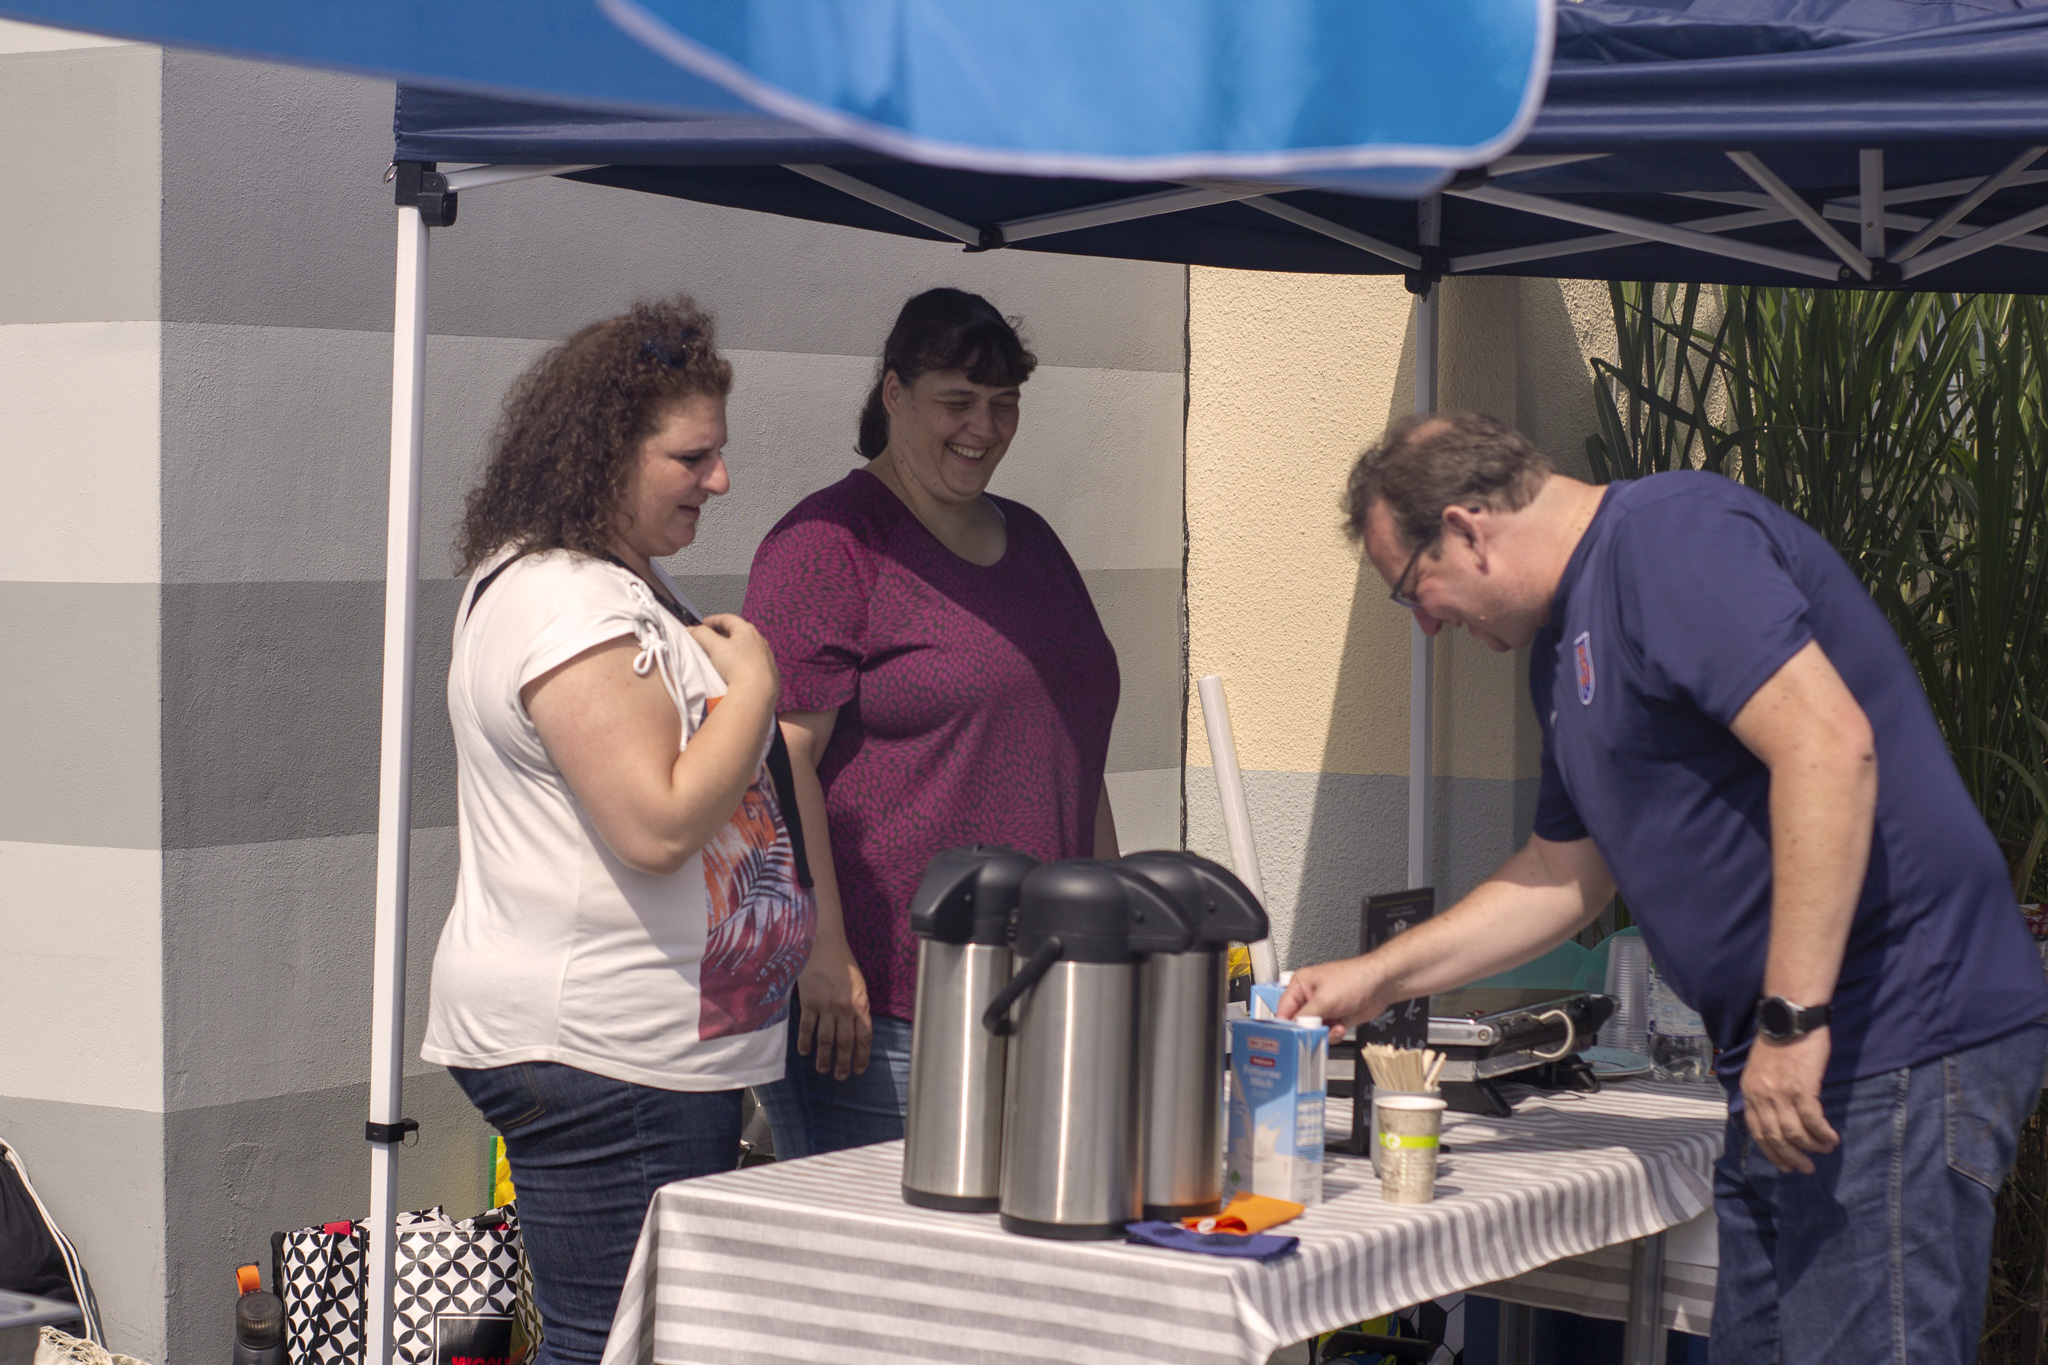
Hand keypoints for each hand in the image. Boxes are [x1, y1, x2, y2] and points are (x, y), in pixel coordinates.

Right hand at [688, 614, 778, 692]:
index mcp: (747, 630)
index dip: (712, 620)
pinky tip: (735, 671)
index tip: (702, 624)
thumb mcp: (714, 646)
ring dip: (733, 649)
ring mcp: (766, 657)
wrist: (757, 692)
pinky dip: (742, 663)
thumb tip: (693, 630)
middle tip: (709, 640)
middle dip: (722, 634)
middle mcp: (759, 641)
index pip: (727, 618)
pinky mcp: (769, 672)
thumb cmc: (737, 666)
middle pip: (738, 633)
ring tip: (721, 656)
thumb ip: (702, 634)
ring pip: (747, 648)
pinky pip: (753, 663)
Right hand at [796, 933, 871, 1079]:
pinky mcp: (808, 1002)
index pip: (864, 1037)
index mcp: (860, 1004)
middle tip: (840, 1076)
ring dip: (824, 1058)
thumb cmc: (843, 963)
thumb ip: (859, 1007)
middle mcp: (844, 1008)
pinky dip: (805, 1042)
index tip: (859, 1069)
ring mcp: (825, 1006)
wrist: (823, 944)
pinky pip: (807, 1028)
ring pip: (825, 1040)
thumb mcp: (859, 985)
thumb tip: (858, 1030)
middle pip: (844, 1043)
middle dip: (843, 1063)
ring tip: (823, 1070)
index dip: (862, 1056)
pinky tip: (804, 1052)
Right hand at [1277, 955, 1398, 1042]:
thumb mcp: (1325, 998)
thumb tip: (1295, 1029)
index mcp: (1301, 984)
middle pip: (1299, 1022)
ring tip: (1333, 1027)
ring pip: (1314, 1030)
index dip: (1286, 1025)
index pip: (1283, 1009)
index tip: (1288, 1038)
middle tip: (1314, 1034)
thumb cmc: (1356, 978)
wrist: (1382, 984)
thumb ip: (1306, 1015)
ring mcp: (1324, 1008)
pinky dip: (1333, 1034)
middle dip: (1309, 1030)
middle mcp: (1310, 996)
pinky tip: (1340, 1027)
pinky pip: (1327, 1033)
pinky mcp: (1336, 1017)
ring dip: (1323, 1033)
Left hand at [1740, 1028, 1839, 1173]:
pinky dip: (1822, 1134)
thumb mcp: (1760, 1069)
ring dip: (1811, 1147)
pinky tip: (1831, 1139)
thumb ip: (1763, 1091)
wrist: (1790, 1018)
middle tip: (1806, 1168)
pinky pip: (1813, 1120)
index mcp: (1749, 1091)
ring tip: (1824, 1151)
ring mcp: (1781, 1093)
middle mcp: (1761, 1095)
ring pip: (1795, 1133)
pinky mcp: (1802, 1088)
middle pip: (1775, 1137)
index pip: (1757, 1132)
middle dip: (1792, 1157)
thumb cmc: (1779, 1040)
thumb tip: (1775, 1116)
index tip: (1784, 1166)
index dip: (1771, 1152)